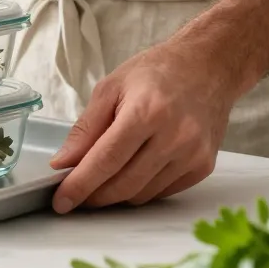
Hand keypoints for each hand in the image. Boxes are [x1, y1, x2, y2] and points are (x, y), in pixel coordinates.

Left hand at [49, 41, 236, 212]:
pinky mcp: (203, 166)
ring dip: (115, 195)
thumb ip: (85, 128)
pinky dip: (139, 189)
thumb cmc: (156, 72)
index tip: (61, 201)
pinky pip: (162, 192)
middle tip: (74, 195)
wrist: (207, 66)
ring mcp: (192, 154)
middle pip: (124, 184)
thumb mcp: (110, 88)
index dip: (80, 184)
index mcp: (146, 112)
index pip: (106, 160)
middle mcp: (174, 137)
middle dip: (94, 196)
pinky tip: (128, 174)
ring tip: (99, 182)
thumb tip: (64, 162)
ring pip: (142, 194)